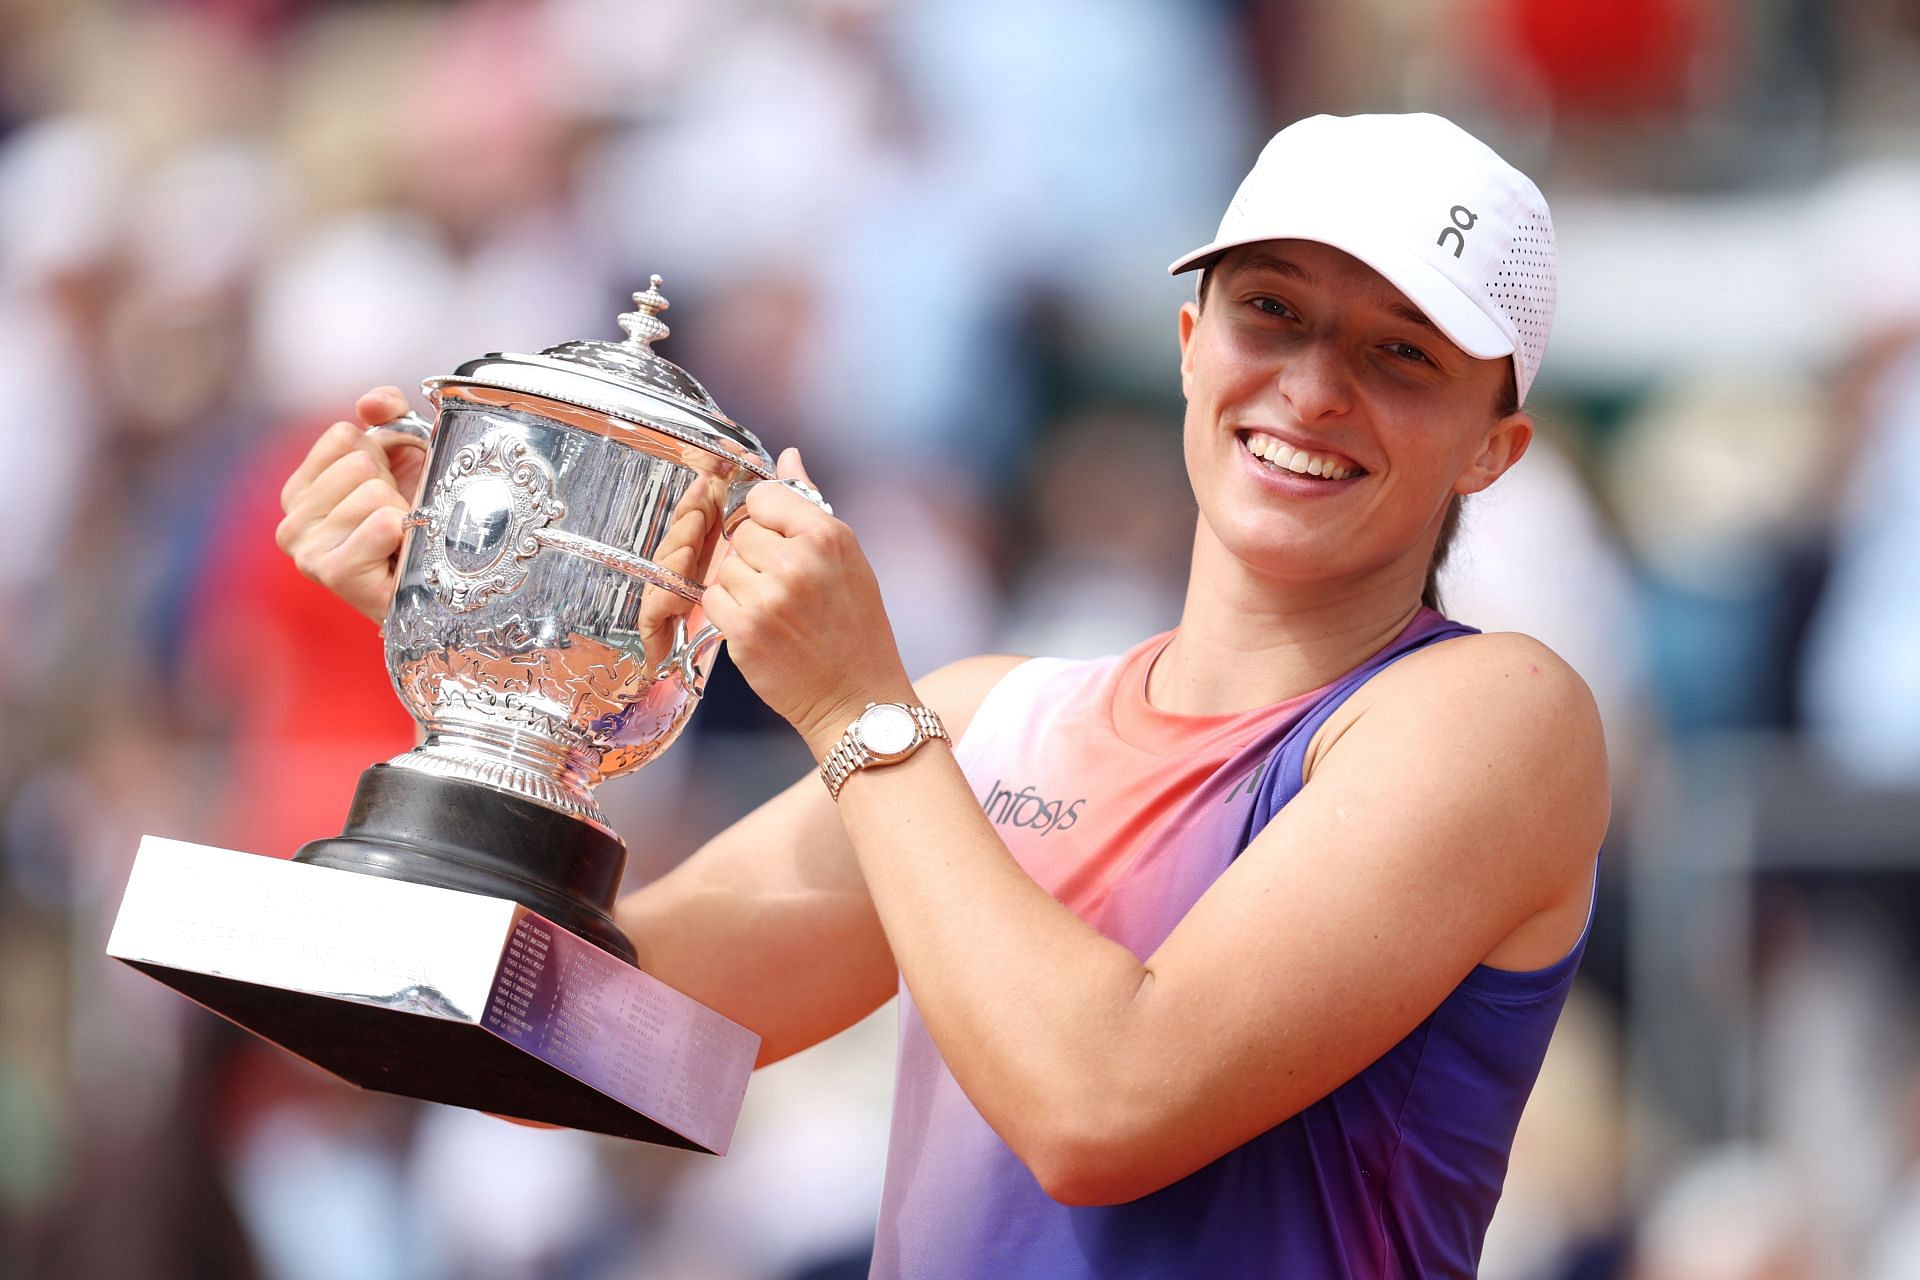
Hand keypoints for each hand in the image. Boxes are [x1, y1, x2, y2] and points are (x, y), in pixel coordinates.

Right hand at [276, 386, 429, 621]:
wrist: (432, 594)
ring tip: (398, 542)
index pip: (344, 435)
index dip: (385, 454)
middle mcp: (291, 520)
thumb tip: (371, 403)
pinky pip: (384, 523)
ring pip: (373, 492)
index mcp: (300, 489)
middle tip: (397, 521)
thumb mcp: (405, 461)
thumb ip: (388, 418)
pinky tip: (400, 556)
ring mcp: (305, 548)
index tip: (391, 487)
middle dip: (393, 486)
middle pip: (360, 463)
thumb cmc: (414, 528)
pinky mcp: (330, 572)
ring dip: (401, 512)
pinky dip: (405, 534)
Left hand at [704, 450, 914, 753]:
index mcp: (828, 535)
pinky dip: (730, 613)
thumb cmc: (856, 628)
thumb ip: (811, 505)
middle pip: (740, 533)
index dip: (766, 519)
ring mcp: (768, 596)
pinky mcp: (745, 630)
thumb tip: (788, 455)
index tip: (782, 543)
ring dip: (740, 587)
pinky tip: (762, 629)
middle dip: (754, 557)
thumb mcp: (848, 559)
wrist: (858, 699)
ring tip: (777, 612)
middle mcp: (798, 561)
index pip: (764, 496)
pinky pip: (713, 599)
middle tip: (785, 589)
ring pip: (724, 567)